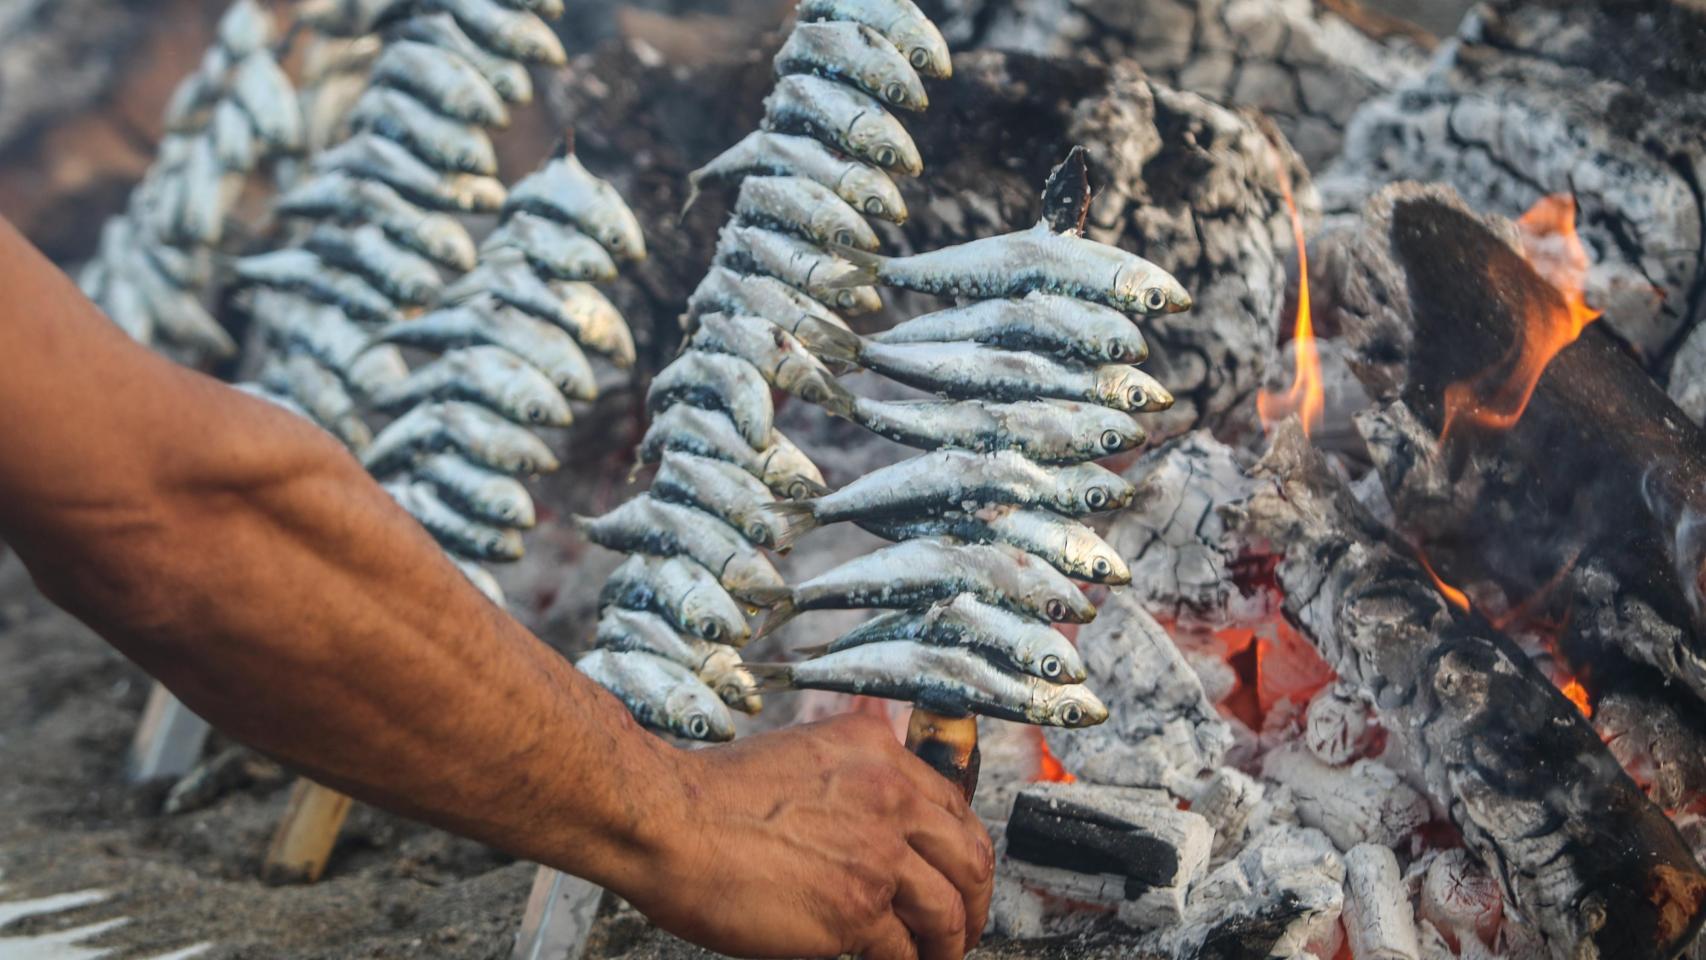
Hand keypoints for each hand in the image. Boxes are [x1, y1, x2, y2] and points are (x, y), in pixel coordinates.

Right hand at [625, 713, 993, 959]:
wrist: (668, 821)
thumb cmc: (712, 796)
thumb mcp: (802, 752)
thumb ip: (850, 771)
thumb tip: (875, 794)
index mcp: (878, 752)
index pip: (953, 807)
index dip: (964, 851)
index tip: (960, 875)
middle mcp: (890, 796)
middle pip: (970, 859)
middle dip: (976, 903)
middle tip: (967, 927)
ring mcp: (878, 854)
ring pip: (947, 912)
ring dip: (951, 944)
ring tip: (940, 959)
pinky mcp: (856, 909)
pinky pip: (904, 951)